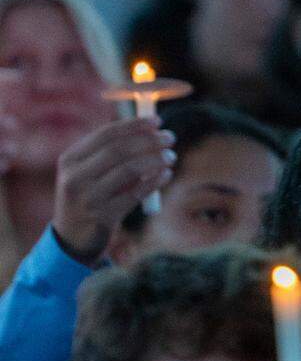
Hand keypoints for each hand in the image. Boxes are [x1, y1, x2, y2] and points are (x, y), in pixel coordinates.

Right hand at [53, 120, 175, 263]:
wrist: (72, 238)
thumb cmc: (89, 196)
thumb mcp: (89, 172)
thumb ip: (112, 151)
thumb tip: (151, 129)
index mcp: (70, 159)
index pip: (106, 134)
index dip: (134, 125)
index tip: (157, 121)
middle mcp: (75, 177)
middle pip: (118, 150)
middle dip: (148, 141)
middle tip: (170, 138)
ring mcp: (87, 198)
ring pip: (128, 170)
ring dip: (155, 160)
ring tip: (171, 157)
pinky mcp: (102, 216)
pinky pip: (134, 194)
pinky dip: (154, 181)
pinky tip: (166, 175)